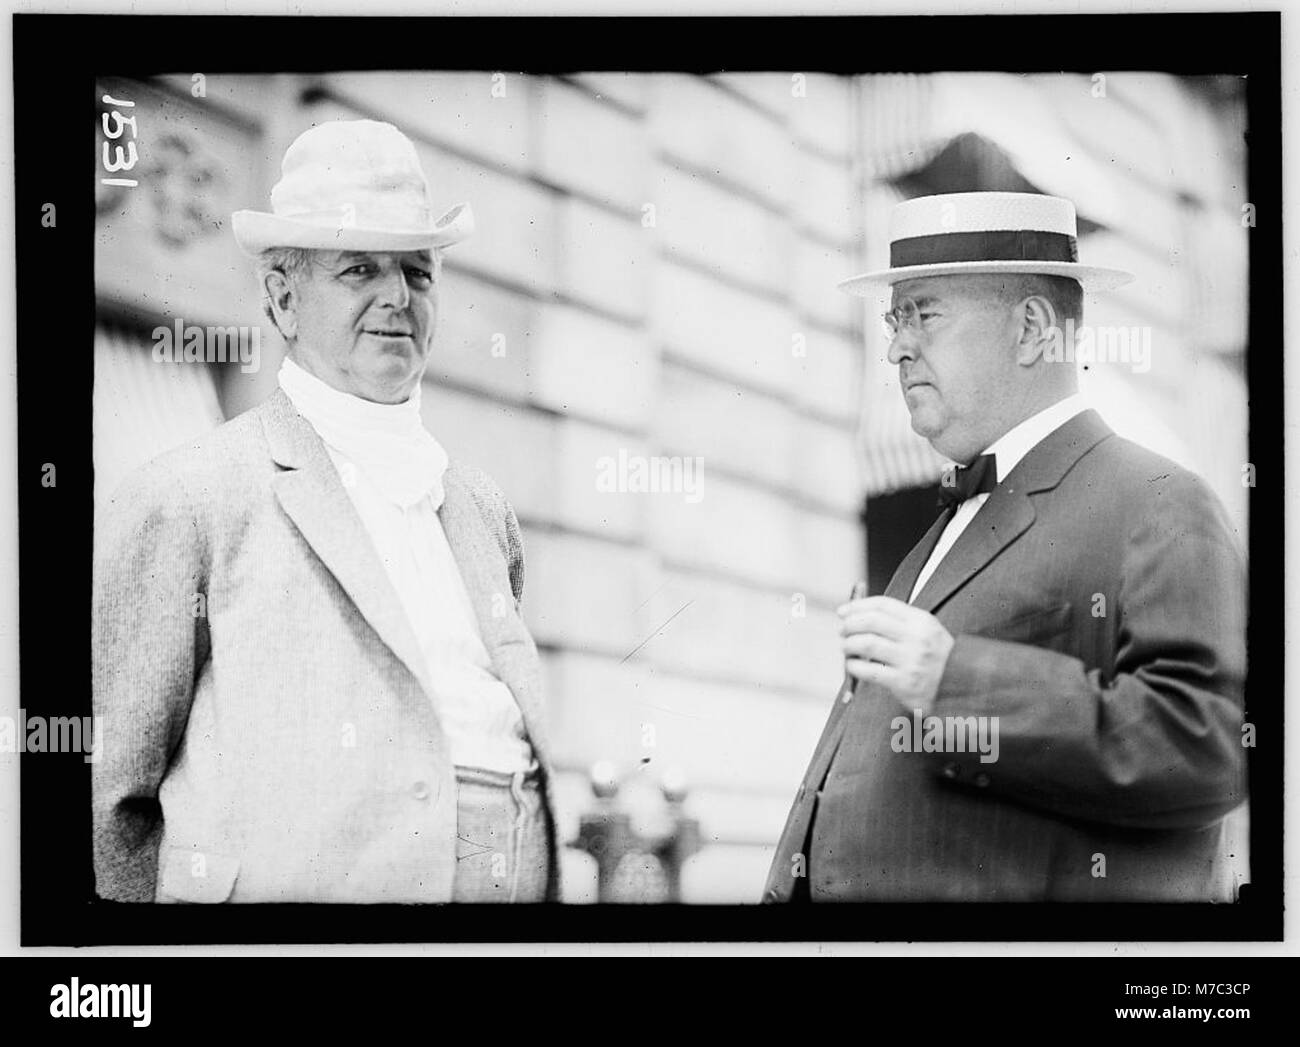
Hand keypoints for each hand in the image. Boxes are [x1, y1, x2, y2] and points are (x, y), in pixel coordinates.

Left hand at [838, 595, 953, 714]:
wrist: (962, 688)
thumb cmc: (938, 659)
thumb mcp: (926, 632)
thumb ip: (899, 622)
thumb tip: (860, 614)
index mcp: (921, 621)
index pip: (883, 605)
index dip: (858, 606)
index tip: (843, 611)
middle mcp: (916, 638)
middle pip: (872, 621)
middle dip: (850, 624)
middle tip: (842, 630)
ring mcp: (910, 660)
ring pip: (866, 643)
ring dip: (849, 644)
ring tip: (845, 647)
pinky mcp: (903, 683)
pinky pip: (868, 670)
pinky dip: (854, 666)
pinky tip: (852, 666)